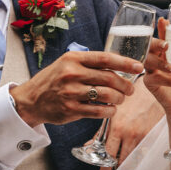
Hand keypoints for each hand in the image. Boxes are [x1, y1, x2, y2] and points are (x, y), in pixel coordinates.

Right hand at [10, 51, 140, 125]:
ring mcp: (71, 92)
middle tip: (130, 89)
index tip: (138, 66)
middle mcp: (72, 74)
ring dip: (119, 98)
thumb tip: (118, 63)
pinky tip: (111, 109)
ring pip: (107, 95)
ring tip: (120, 99)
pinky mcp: (71, 109)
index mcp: (73, 59)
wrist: (31, 100)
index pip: (105, 58)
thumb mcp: (67, 63)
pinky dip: (110, 111)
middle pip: (110, 78)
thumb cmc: (53, 80)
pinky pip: (99, 111)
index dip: (125, 62)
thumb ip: (89, 63)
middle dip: (126, 85)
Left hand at [97, 74, 164, 169]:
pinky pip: (144, 152)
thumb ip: (102, 131)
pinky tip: (134, 159)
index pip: (109, 155)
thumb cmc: (131, 98)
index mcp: (117, 128)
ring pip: (133, 159)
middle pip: (122, 162)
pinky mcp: (153, 134)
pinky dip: (138, 157)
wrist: (152, 87)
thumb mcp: (114, 112)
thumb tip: (90, 145)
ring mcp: (143, 135)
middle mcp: (129, 133)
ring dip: (126, 167)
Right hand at [143, 18, 170, 120]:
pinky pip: (157, 77)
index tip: (164, 20)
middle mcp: (159, 62)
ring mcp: (153, 72)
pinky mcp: (151, 84)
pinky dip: (170, 80)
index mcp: (169, 57)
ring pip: (150, 61)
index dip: (162, 30)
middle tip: (166, 42)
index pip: (163, 40)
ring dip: (162, 62)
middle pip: (151, 47)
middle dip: (156, 42)